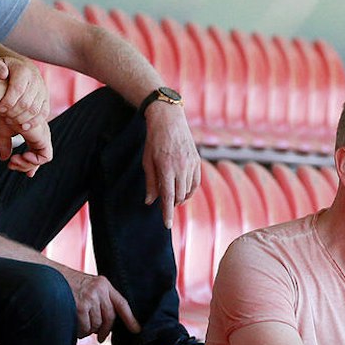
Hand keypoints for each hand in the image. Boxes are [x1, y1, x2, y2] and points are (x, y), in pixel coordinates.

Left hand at [0, 54, 49, 131]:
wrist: (22, 68)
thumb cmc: (6, 68)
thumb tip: (2, 74)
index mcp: (24, 70)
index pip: (17, 89)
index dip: (8, 102)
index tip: (0, 109)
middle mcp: (36, 80)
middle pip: (26, 102)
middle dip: (13, 113)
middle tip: (4, 116)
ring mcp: (43, 90)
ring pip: (35, 110)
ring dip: (21, 119)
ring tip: (10, 120)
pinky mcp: (47, 99)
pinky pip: (44, 113)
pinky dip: (34, 122)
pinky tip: (23, 127)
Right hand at [0, 110, 52, 174]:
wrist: (3, 104)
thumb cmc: (2, 114)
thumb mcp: (2, 133)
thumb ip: (5, 146)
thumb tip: (5, 158)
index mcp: (31, 133)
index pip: (35, 152)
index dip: (27, 163)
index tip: (12, 165)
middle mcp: (39, 135)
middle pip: (38, 158)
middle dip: (25, 166)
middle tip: (10, 165)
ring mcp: (43, 136)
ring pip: (42, 160)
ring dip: (26, 165)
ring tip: (13, 160)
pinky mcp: (43, 137)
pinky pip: (45, 157)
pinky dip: (34, 161)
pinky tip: (22, 156)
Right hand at [62, 268, 139, 340]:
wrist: (48, 276)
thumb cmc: (66, 283)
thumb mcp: (87, 285)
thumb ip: (99, 298)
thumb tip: (106, 322)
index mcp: (103, 284)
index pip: (121, 303)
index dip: (130, 318)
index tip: (136, 329)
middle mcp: (99, 290)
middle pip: (109, 318)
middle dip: (105, 330)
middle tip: (100, 336)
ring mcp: (90, 297)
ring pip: (96, 324)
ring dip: (88, 330)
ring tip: (80, 325)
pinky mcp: (80, 306)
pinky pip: (85, 327)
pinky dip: (80, 331)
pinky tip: (75, 326)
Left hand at [142, 103, 200, 228]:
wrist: (169, 120)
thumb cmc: (154, 140)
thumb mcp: (147, 161)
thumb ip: (150, 182)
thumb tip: (150, 202)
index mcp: (166, 167)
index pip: (168, 197)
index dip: (167, 213)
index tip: (167, 225)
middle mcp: (181, 167)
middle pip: (178, 196)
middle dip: (172, 204)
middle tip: (164, 204)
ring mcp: (191, 164)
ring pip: (188, 191)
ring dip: (180, 198)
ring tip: (172, 196)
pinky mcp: (197, 161)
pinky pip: (196, 183)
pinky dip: (190, 191)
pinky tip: (183, 191)